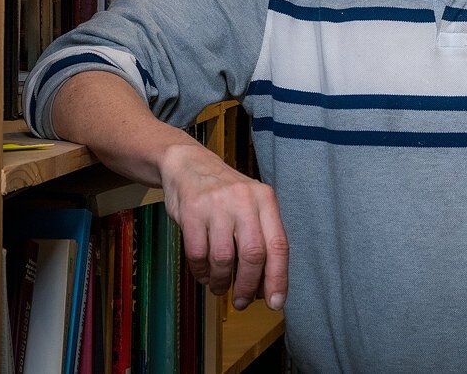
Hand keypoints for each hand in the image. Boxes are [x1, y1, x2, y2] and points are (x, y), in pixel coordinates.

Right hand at [158, 141, 287, 311]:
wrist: (188, 165)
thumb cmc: (224, 194)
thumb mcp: (251, 205)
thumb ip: (261, 239)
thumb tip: (266, 287)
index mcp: (265, 199)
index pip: (278, 245)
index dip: (278, 278)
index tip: (275, 302)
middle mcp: (243, 199)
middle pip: (253, 255)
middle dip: (247, 286)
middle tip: (241, 302)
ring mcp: (216, 204)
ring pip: (223, 258)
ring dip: (221, 281)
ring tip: (219, 286)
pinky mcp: (191, 210)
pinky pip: (197, 253)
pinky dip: (201, 272)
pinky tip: (204, 274)